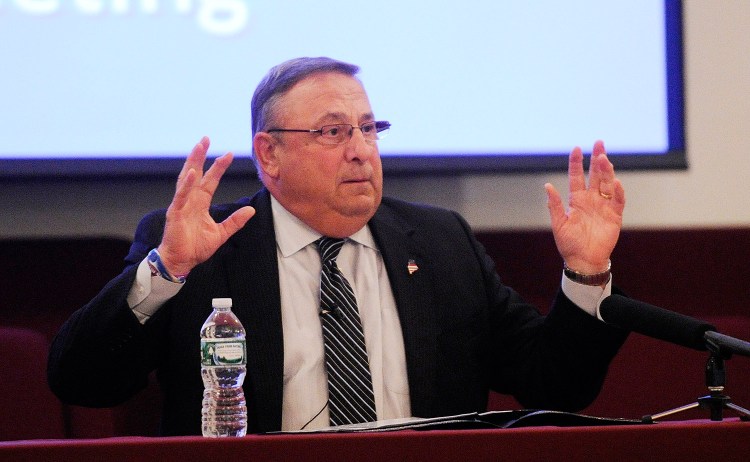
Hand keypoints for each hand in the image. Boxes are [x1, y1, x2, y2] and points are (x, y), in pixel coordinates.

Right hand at [157, 136, 254, 275]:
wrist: (181, 262)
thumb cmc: (196, 247)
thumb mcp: (221, 233)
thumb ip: (235, 221)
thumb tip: (250, 210)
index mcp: (200, 204)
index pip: (210, 181)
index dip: (218, 167)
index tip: (228, 154)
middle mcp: (190, 201)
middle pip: (195, 173)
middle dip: (200, 156)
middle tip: (206, 139)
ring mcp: (181, 205)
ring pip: (186, 179)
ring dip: (192, 162)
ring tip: (198, 147)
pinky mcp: (175, 213)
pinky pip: (181, 196)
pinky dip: (187, 185)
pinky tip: (192, 173)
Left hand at [544, 140, 624, 273]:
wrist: (583, 260)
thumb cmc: (569, 243)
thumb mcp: (559, 224)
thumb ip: (554, 205)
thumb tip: (547, 186)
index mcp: (576, 199)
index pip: (577, 176)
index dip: (577, 163)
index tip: (577, 148)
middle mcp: (591, 199)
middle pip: (596, 175)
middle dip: (597, 159)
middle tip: (599, 143)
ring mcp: (604, 206)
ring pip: (607, 184)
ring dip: (607, 171)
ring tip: (604, 159)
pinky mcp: (615, 216)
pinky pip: (618, 201)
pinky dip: (618, 192)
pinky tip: (615, 182)